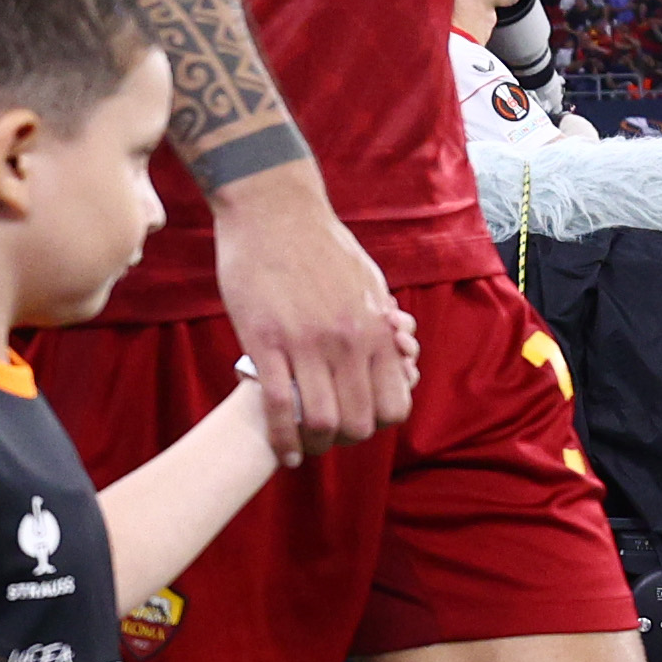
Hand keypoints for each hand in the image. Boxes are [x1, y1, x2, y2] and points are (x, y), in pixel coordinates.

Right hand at [211, 183, 412, 459]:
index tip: (357, 423)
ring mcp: (306, 344)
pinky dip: (281, 437)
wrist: (273, 210)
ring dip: (314, 444)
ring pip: (320, 420)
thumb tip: (396, 346)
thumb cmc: (320, 243)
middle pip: (358, 422)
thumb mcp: (369, 280)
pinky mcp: (264, 341)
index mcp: (376, 330)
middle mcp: (348, 342)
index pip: (395, 404)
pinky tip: (283, 451)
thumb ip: (382, 321)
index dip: (377, 424)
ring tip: (304, 448)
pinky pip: (276, 404)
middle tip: (327, 438)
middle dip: (343, 440)